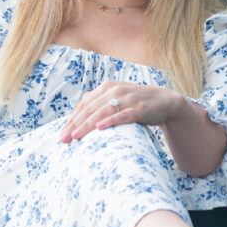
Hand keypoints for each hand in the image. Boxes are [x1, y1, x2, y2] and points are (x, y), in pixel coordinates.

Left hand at [60, 81, 186, 142]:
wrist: (164, 101)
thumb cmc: (136, 102)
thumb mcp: (115, 98)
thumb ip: (97, 101)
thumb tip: (77, 109)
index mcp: (106, 87)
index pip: (85, 105)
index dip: (72, 119)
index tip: (62, 134)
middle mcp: (115, 90)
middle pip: (90, 109)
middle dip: (75, 124)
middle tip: (64, 139)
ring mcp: (127, 98)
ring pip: (103, 112)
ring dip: (88, 124)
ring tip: (76, 136)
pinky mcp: (139, 108)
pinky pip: (122, 115)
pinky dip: (110, 121)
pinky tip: (100, 128)